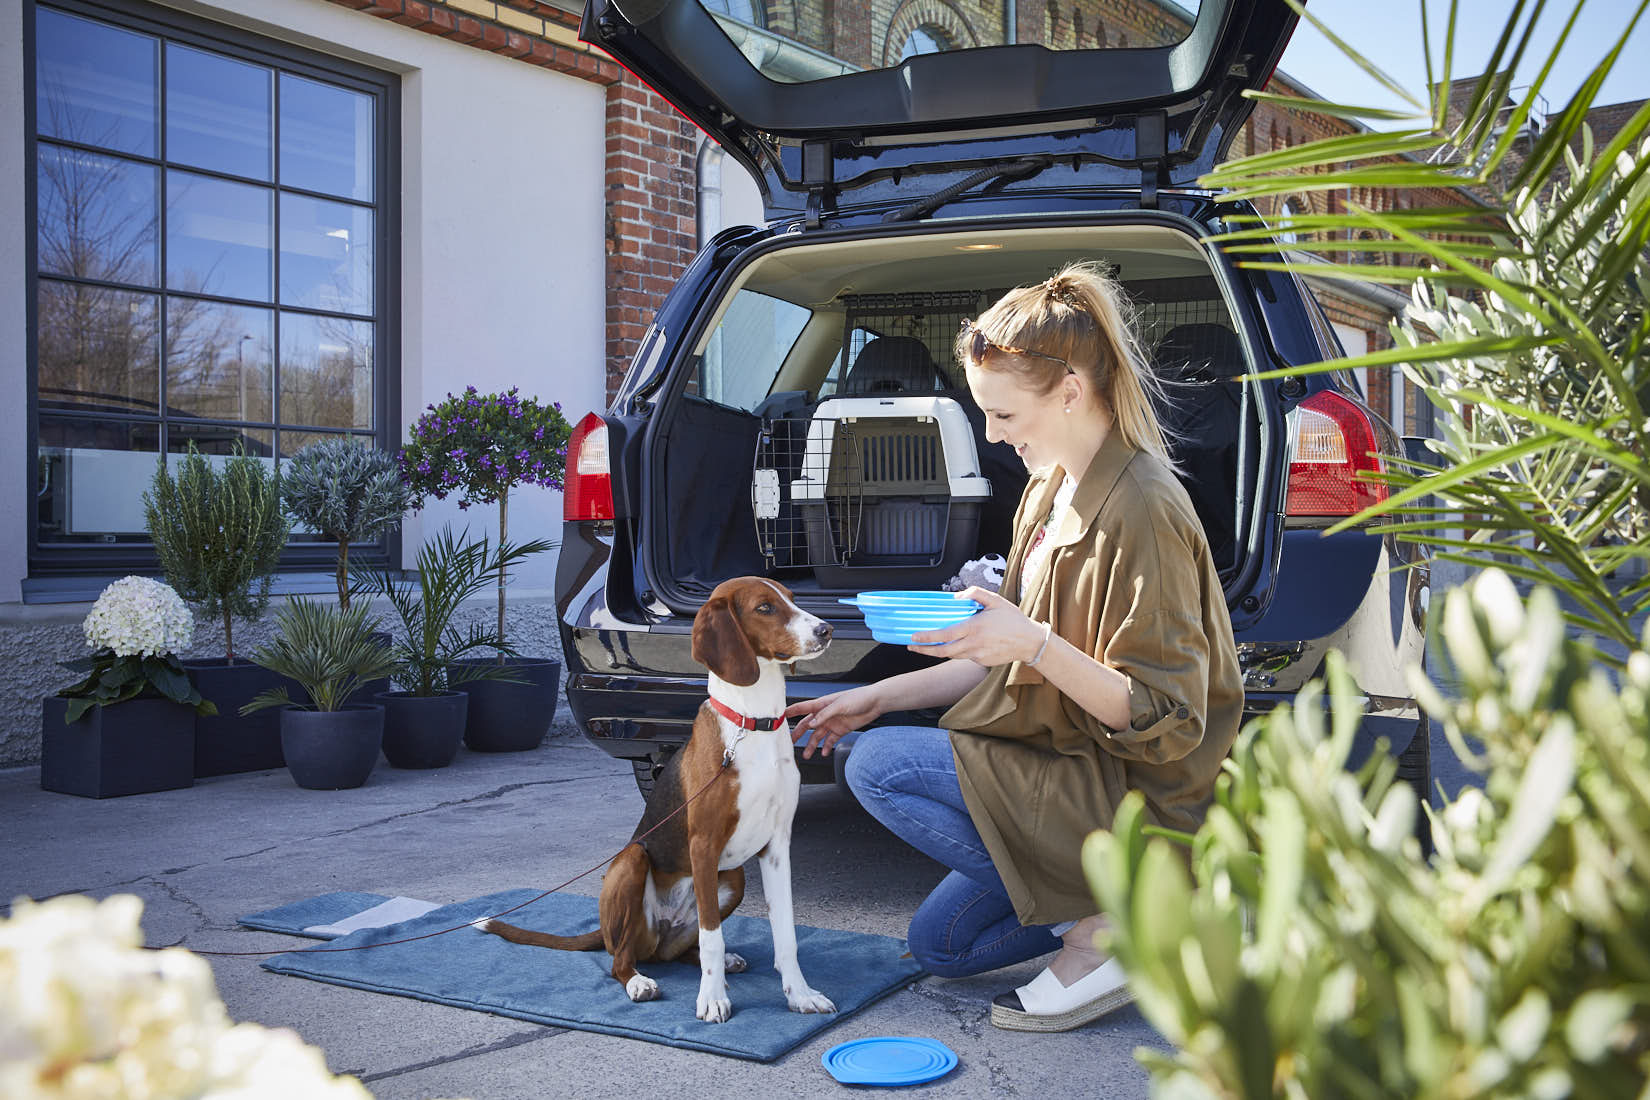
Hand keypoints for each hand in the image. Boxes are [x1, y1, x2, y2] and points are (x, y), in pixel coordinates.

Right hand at [785, 684, 883, 758]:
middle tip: (790, 742)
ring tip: (806, 755)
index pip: (802, 708)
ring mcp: (832, 723)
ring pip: (817, 736)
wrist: (874, 703)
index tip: (780, 717)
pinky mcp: (840, 730)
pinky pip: (830, 740)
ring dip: (812, 745)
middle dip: (798, 734)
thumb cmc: (858, 698)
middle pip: (807, 725)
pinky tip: (823, 753)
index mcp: (821, 704)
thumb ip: (824, 714)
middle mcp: (825, 714)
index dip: (791, 712)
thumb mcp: (839, 705)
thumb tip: (811, 723)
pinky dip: (826, 747)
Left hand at [907, 587, 1046, 666]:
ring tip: (927, 646)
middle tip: (912, 646)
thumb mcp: (996, 600)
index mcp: (974, 627)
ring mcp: (978, 655)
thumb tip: (957, 597)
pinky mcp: (982, 662)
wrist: (1030, 642)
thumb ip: (976, 594)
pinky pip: (965, 657)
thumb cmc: (1013, 620)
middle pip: (943, 651)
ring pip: (952, 655)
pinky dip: (957, 651)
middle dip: (924, 650)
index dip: (927, 638)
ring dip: (938, 652)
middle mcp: (974, 644)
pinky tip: (956, 645)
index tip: (914, 637)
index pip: (945, 635)